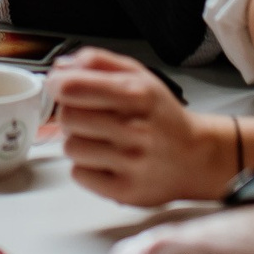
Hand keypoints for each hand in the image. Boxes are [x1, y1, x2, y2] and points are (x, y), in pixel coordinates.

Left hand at [50, 46, 227, 205]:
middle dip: (71, 113)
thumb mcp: (138, 75)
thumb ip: (97, 62)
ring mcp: (130, 163)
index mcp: (137, 94)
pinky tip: (107, 161)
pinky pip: (78, 175)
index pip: (73, 87)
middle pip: (67, 117)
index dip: (58, 85)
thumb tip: (61, 67)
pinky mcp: (125, 190)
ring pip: (70, 147)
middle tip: (89, 116)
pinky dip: (86, 167)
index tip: (60, 87)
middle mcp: (135, 129)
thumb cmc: (162, 115)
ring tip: (102, 140)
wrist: (195, 157)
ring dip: (79, 141)